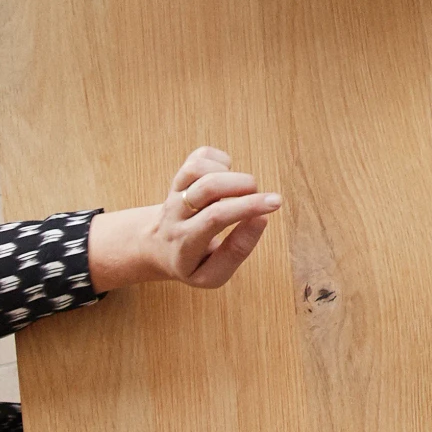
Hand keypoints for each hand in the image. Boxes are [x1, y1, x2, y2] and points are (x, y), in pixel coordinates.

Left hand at [84, 148, 280, 292]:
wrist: (155, 248)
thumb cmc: (192, 262)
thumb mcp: (212, 275)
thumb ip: (237, 250)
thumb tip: (261, 218)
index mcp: (184, 242)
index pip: (216, 218)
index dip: (249, 206)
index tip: (276, 202)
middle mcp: (175, 214)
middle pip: (208, 186)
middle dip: (244, 185)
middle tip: (259, 199)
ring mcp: (175, 191)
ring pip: (198, 168)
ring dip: (230, 173)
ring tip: (240, 189)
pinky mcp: (180, 175)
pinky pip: (199, 156)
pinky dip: (221, 160)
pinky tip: (228, 177)